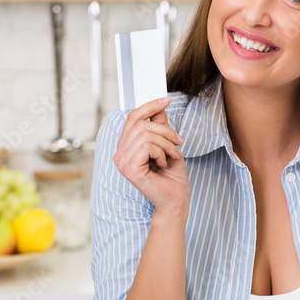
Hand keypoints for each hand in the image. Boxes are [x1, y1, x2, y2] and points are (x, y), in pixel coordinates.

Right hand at [113, 97, 189, 216]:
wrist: (176, 199)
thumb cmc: (172, 176)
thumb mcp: (168, 144)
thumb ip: (160, 126)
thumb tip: (160, 105)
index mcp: (126, 147)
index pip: (133, 117)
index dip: (150, 106)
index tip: (167, 99)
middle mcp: (120, 153)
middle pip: (141, 123)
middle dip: (165, 130)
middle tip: (179, 142)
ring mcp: (121, 161)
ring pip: (146, 134)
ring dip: (167, 143)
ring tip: (174, 156)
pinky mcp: (128, 168)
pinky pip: (147, 146)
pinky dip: (162, 153)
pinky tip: (164, 164)